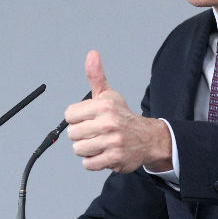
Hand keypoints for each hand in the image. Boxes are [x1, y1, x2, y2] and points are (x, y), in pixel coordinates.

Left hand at [64, 50, 172, 172]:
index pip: (69, 115)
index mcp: (104, 106)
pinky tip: (103, 152)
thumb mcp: (109, 94)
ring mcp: (112, 142)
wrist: (148, 138)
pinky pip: (88, 163)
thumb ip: (96, 75)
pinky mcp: (114, 159)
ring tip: (99, 142)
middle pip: (72, 134)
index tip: (87, 119)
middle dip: (81, 135)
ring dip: (87, 148)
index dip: (76, 119)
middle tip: (95, 132)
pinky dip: (93, 160)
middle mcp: (108, 123)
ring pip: (78, 149)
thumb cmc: (122, 115)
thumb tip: (92, 54)